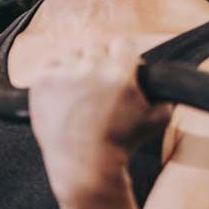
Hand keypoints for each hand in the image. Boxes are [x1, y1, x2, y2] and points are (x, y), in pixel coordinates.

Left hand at [29, 39, 171, 201]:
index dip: (120, 56)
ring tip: (80, 94)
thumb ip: (165, 99)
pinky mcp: (43, 82)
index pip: (121, 43)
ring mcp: (64, 74)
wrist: (85, 164)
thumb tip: (165, 86)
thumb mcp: (156, 122)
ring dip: (76, 69)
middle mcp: (91, 68)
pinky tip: (63, 96)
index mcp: (120, 72)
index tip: (117, 69)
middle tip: (97, 86)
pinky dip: (55, 78)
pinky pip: (50, 67)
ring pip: (71, 56)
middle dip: (98, 64)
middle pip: (95, 47)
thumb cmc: (120, 144)